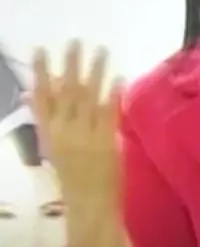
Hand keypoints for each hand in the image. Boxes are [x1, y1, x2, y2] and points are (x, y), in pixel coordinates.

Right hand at [30, 40, 123, 210]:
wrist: (89, 204)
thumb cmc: (71, 178)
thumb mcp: (52, 148)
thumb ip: (47, 121)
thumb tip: (34, 95)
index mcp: (47, 133)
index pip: (40, 97)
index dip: (39, 72)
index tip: (40, 50)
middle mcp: (63, 130)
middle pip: (66, 90)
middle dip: (70, 64)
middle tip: (75, 41)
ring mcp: (85, 135)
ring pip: (89, 96)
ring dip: (96, 71)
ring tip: (102, 50)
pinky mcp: (106, 140)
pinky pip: (110, 112)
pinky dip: (113, 93)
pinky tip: (119, 76)